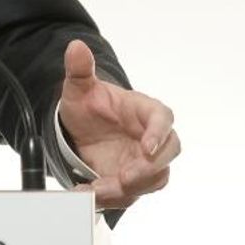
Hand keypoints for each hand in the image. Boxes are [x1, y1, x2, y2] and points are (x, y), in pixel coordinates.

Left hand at [58, 39, 180, 208]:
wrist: (82, 129)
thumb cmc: (91, 106)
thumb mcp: (80, 87)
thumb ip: (80, 70)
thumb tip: (76, 47)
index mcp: (147, 111)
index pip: (163, 119)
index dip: (158, 133)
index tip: (146, 146)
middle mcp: (153, 139)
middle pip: (168, 155)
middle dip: (149, 169)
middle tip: (125, 177)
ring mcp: (145, 162)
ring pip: (153, 180)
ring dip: (130, 189)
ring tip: (100, 189)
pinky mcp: (133, 181)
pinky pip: (132, 194)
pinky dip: (113, 198)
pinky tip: (90, 194)